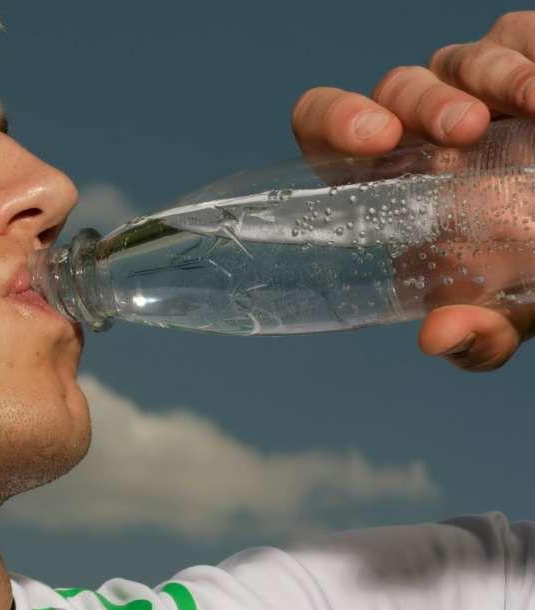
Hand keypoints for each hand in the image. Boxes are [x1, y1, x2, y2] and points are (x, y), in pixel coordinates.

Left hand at [291, 11, 534, 370]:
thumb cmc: (525, 266)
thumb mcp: (506, 308)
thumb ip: (478, 336)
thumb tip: (439, 339)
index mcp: (389, 174)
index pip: (326, 127)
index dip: (333, 121)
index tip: (368, 140)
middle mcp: (422, 123)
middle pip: (395, 92)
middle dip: (421, 105)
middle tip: (459, 132)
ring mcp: (475, 84)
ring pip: (456, 63)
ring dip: (485, 78)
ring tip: (522, 108)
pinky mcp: (524, 56)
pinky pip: (517, 38)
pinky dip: (528, 59)